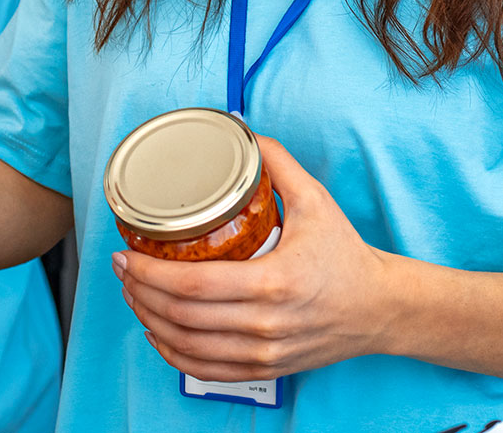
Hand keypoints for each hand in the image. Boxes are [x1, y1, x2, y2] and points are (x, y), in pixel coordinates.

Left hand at [115, 136, 394, 381]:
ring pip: (186, 345)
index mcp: (273, 283)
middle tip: (122, 269)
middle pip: (180, 316)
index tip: (127, 253)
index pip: (191, 285)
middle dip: (139, 292)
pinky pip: (206, 369)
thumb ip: (278, 164)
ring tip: (133, 295)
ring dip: (149, 321)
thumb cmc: (347, 255)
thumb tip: (243, 132)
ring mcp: (264, 353)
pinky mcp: (267, 369)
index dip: (148, 272)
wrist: (380, 308)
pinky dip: (173, 353)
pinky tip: (157, 333)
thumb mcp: (317, 201)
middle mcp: (265, 324)